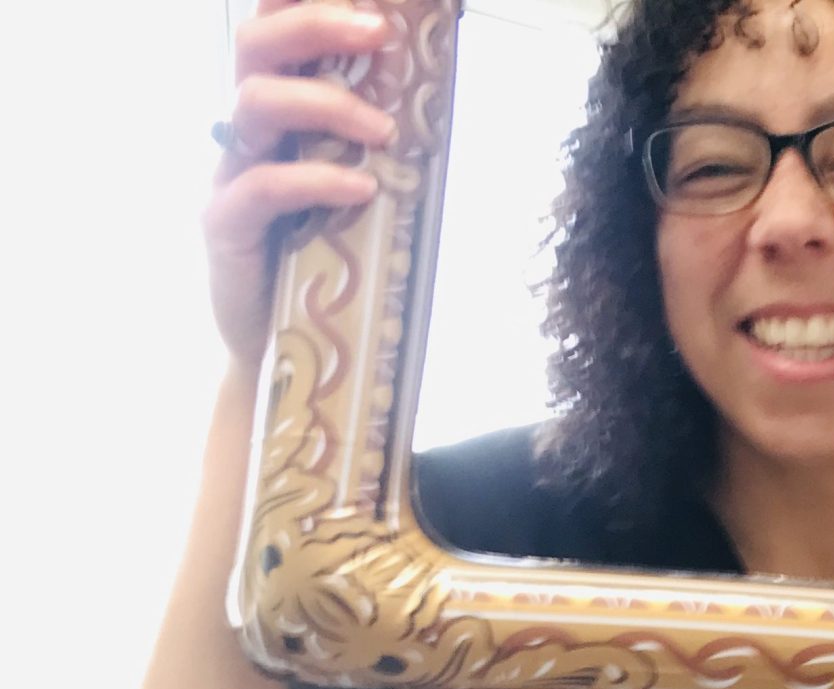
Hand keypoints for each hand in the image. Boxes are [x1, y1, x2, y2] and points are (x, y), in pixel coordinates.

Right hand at [206, 0, 396, 368]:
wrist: (300, 348)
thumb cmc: (341, 259)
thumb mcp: (372, 187)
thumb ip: (390, 142)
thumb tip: (448, 100)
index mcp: (283, 111)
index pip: (277, 33)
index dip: (302, 1)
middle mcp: (249, 132)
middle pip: (255, 47)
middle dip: (316, 24)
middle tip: (380, 31)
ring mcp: (231, 174)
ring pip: (254, 103)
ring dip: (327, 102)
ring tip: (386, 131)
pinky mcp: (225, 225)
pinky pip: (261, 186)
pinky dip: (315, 180)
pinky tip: (361, 189)